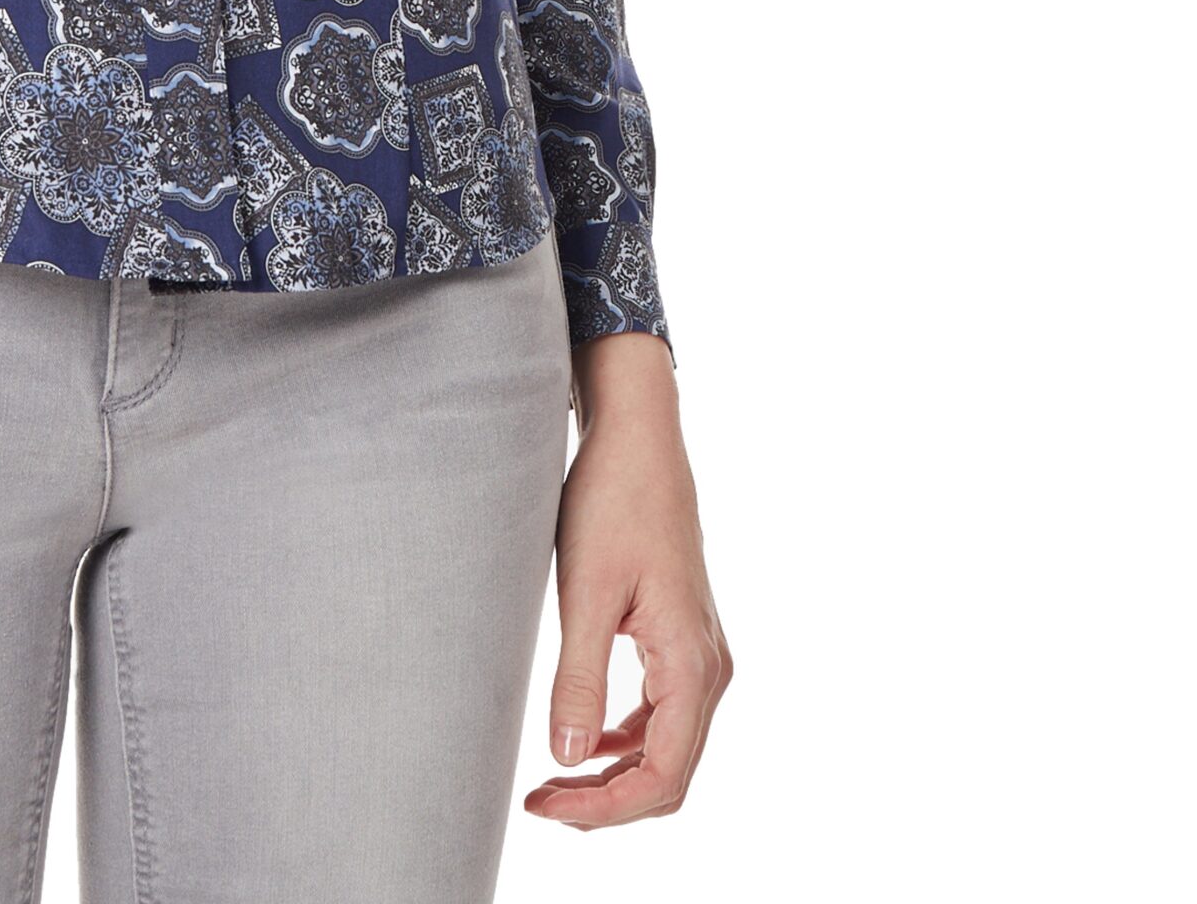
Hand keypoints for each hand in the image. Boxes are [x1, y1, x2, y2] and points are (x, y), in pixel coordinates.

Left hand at [522, 332, 730, 829]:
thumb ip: (578, 679)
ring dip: (616, 774)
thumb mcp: (586, 593)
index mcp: (692, 663)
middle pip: (671, 772)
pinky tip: (584, 740)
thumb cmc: (612, 503)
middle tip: (540, 802)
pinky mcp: (681, 638)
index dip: (606, 809)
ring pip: (669, 747)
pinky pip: (664, 713)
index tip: (546, 806)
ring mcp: (700, 653)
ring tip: (553, 781)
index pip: (664, 776)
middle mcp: (709, 667)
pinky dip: (626, 740)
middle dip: (608, 801)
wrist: (638, 440)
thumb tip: (566, 758)